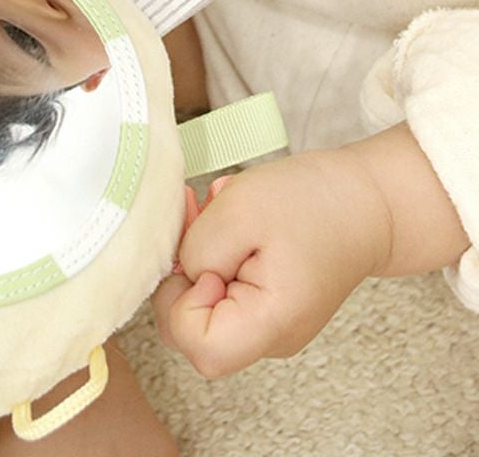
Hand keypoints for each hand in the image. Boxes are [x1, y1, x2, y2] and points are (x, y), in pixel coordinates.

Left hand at [152, 146, 393, 378]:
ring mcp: (268, 325)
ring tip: (219, 212)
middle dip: (182, 271)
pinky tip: (230, 222)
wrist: (367, 201)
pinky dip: (214, 253)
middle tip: (198, 219)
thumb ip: (198, 249)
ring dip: (198, 254)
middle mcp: (270, 338)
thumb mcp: (240, 209)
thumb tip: (182, 274)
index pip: (200, 347)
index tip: (207, 261)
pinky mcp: (265, 306)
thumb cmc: (312, 202)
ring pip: (201, 305)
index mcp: (272, 324)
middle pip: (192, 330)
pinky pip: (220, 291)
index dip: (183, 303)